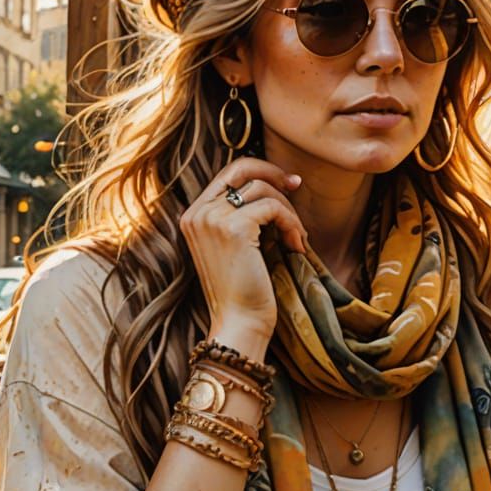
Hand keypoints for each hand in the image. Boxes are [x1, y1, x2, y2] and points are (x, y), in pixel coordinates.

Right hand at [179, 157, 305, 344]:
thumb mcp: (237, 245)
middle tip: (296, 186)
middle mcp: (197, 213)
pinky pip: (274, 207)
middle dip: (273, 173)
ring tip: (296, 237)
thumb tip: (277, 183)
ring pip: (262, 189)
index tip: (286, 184)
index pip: (227, 174)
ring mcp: (212, 219)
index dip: (260, 172)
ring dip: (288, 210)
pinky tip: (297, 245)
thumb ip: (243, 215)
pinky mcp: (234, 228)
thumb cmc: (244, 290)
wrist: (239, 322)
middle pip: (240, 167)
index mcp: (193, 216)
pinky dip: (291, 223)